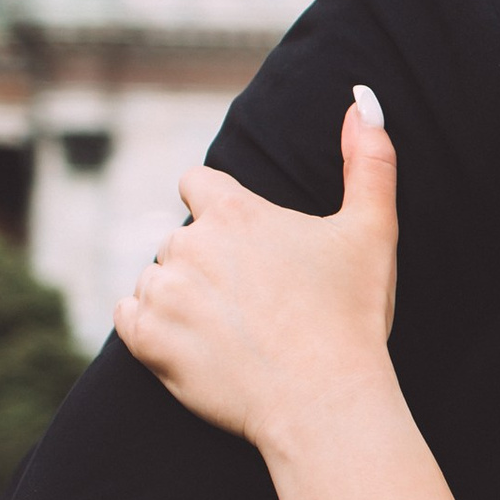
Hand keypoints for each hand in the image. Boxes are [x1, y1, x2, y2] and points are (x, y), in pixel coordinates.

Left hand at [117, 90, 400, 456]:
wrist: (324, 402)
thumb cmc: (351, 316)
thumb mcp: (373, 229)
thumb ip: (369, 159)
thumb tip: (363, 98)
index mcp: (236, 212)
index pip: (197, 184)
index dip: (219, 210)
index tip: (245, 244)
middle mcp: (190, 244)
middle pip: (179, 238)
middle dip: (205, 262)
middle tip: (251, 300)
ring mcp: (164, 294)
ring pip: (155, 278)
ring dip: (178, 296)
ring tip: (227, 328)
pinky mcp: (149, 341)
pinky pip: (127, 316)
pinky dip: (148, 326)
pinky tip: (189, 341)